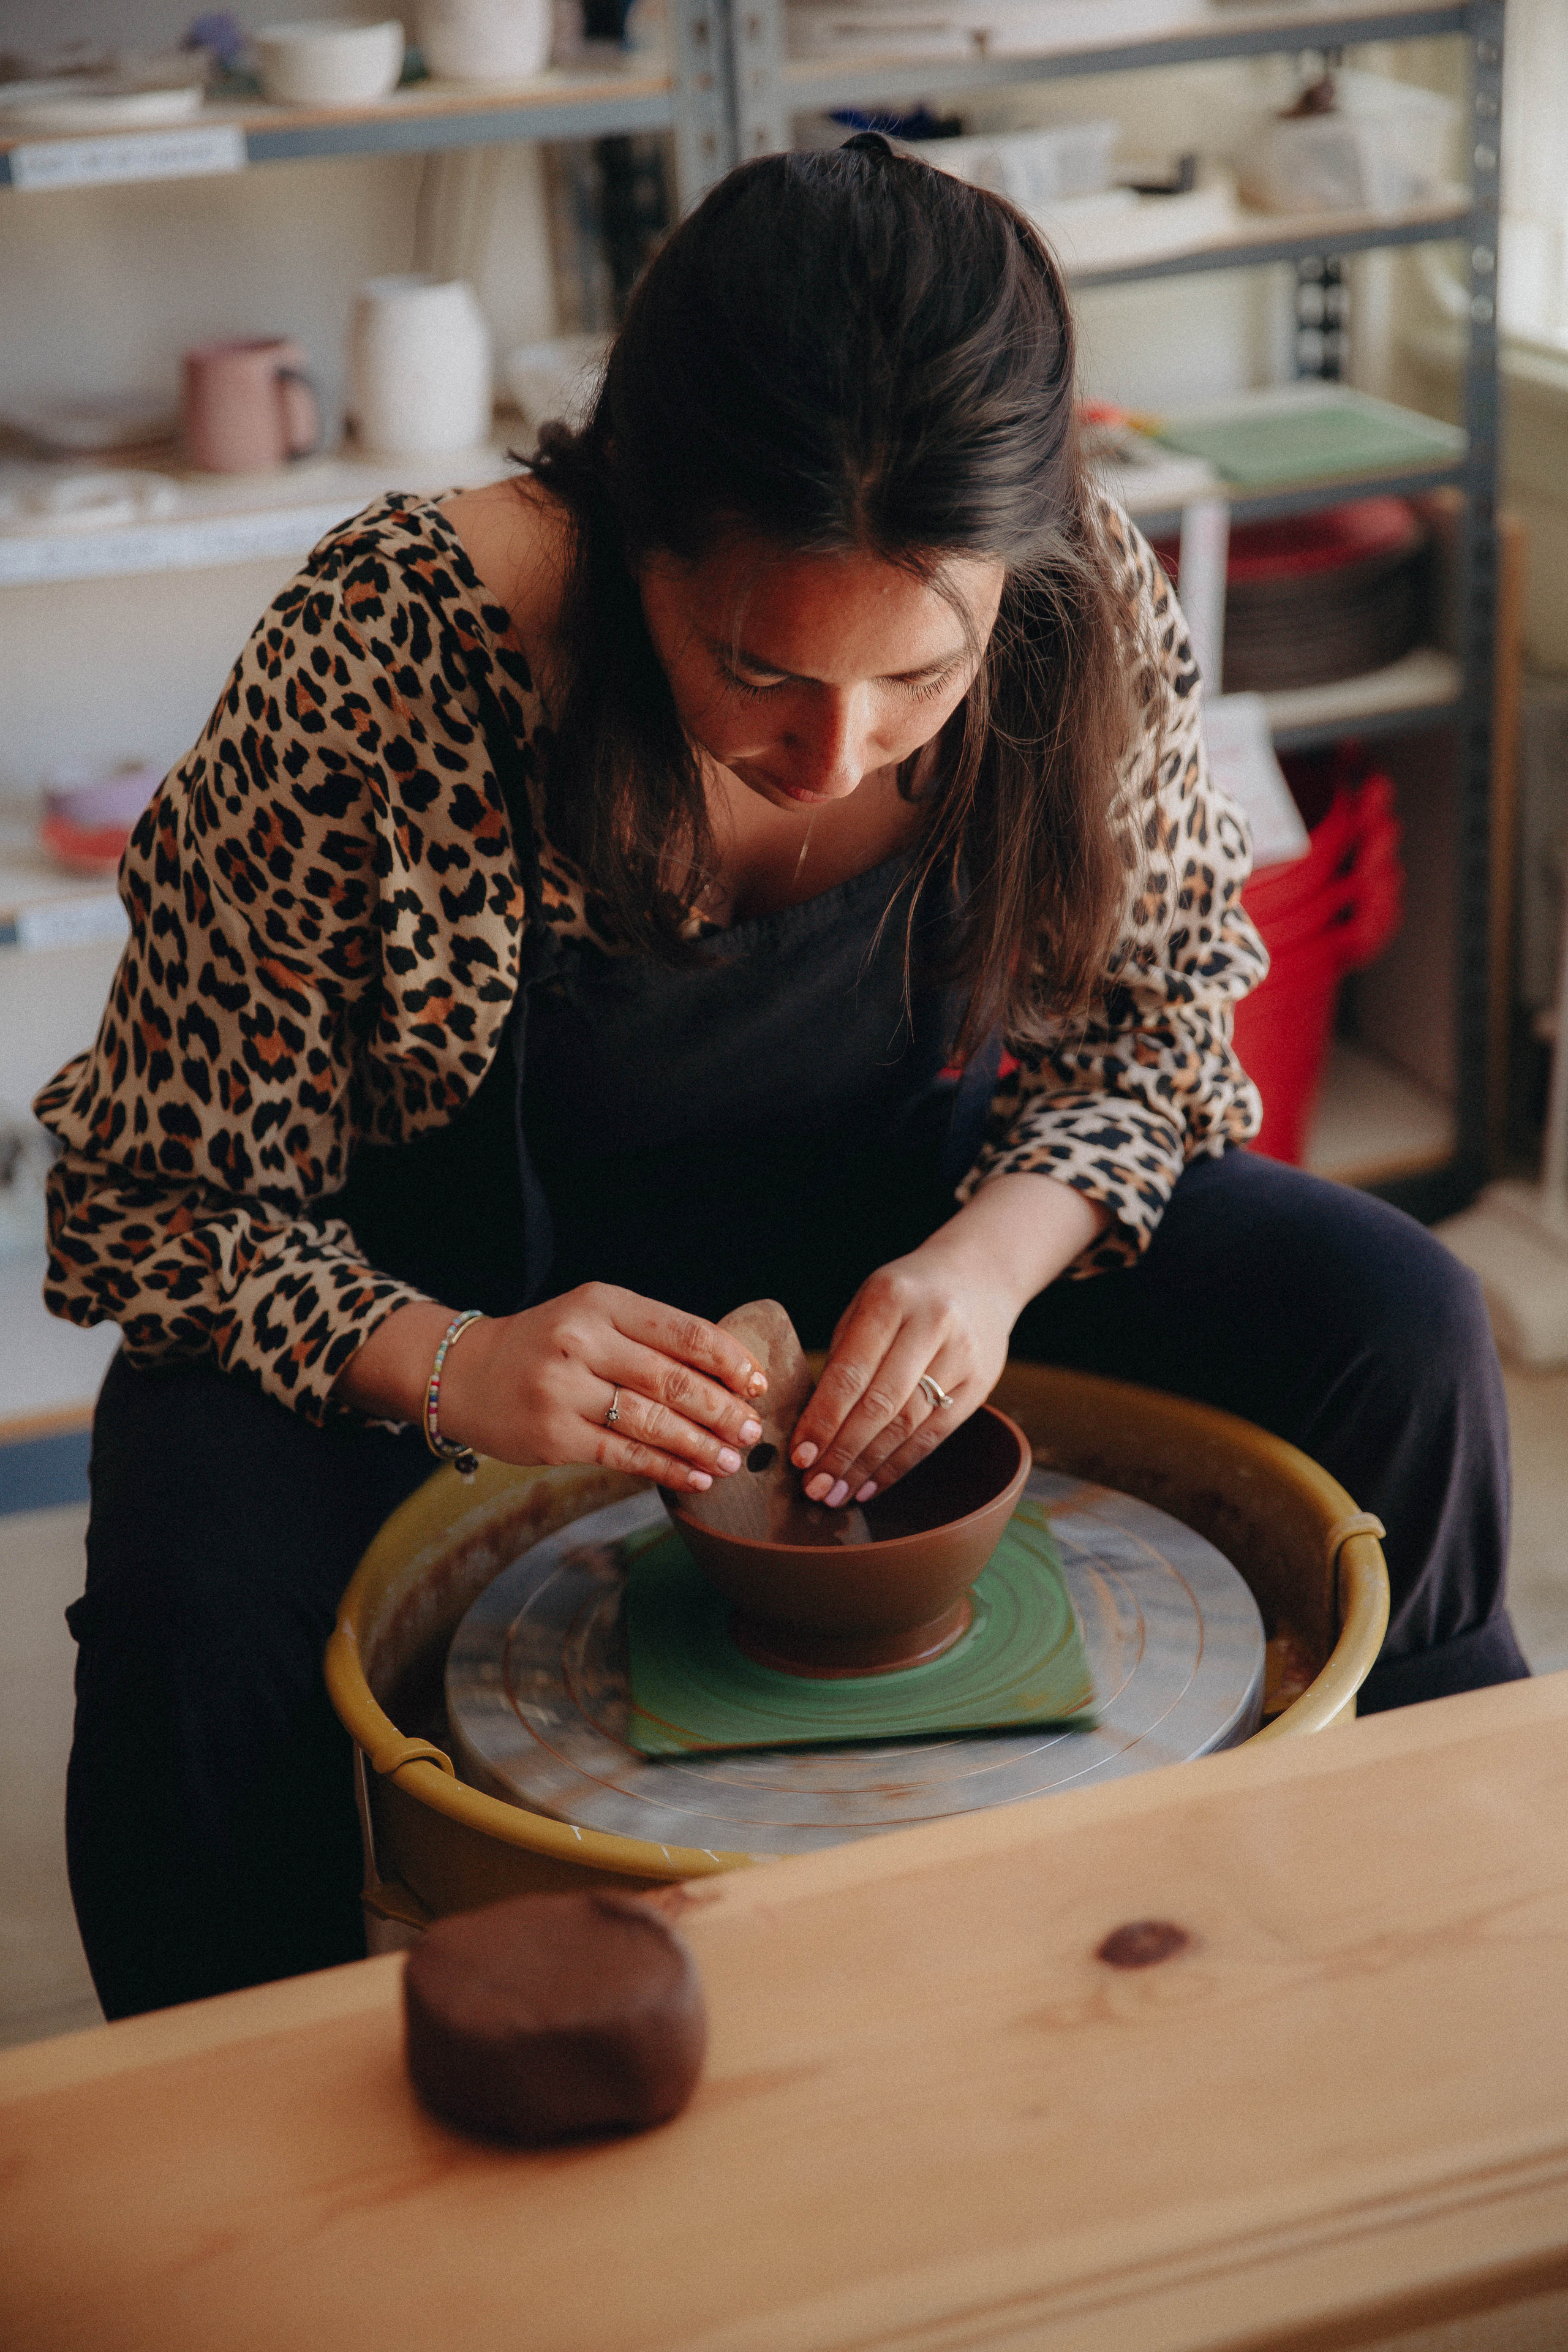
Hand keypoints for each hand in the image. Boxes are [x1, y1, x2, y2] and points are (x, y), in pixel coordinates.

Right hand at [339, 1286, 766, 1491]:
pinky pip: (624, 1456)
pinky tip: (696, 1477)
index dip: (729, 1360)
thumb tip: (728, 1379)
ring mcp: (563, 1389)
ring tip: (733, 1460)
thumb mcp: (592, 1320)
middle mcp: (581, 1341)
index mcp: (601, 1303)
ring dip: (701, 1445)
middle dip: (721, 1409)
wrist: (463, 1374)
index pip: (682, 1331)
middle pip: (672, 1379)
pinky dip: (667, 1468)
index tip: (757, 1384)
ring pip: (652, 1422)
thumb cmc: (546, 1347)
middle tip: (752, 1429)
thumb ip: (648, 1340)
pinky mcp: (553, 1435)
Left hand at [787, 1253, 1014, 1505]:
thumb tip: (812, 1424)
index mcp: (890, 1298)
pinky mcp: (980, 1384)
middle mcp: (931, 1325)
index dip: (824, 1419)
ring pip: (908, 1425)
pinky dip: (899, 1465)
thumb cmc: (906, 1294)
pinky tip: (872, 1484)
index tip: (800, 1455)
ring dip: (868, 1467)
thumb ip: (843, 1354)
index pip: (851, 1371)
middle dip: (842, 1452)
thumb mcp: (868, 1302)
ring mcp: (961, 1356)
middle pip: (881, 1405)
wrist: (981, 1274)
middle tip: (814, 1487)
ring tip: (837, 1494)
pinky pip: (934, 1435)